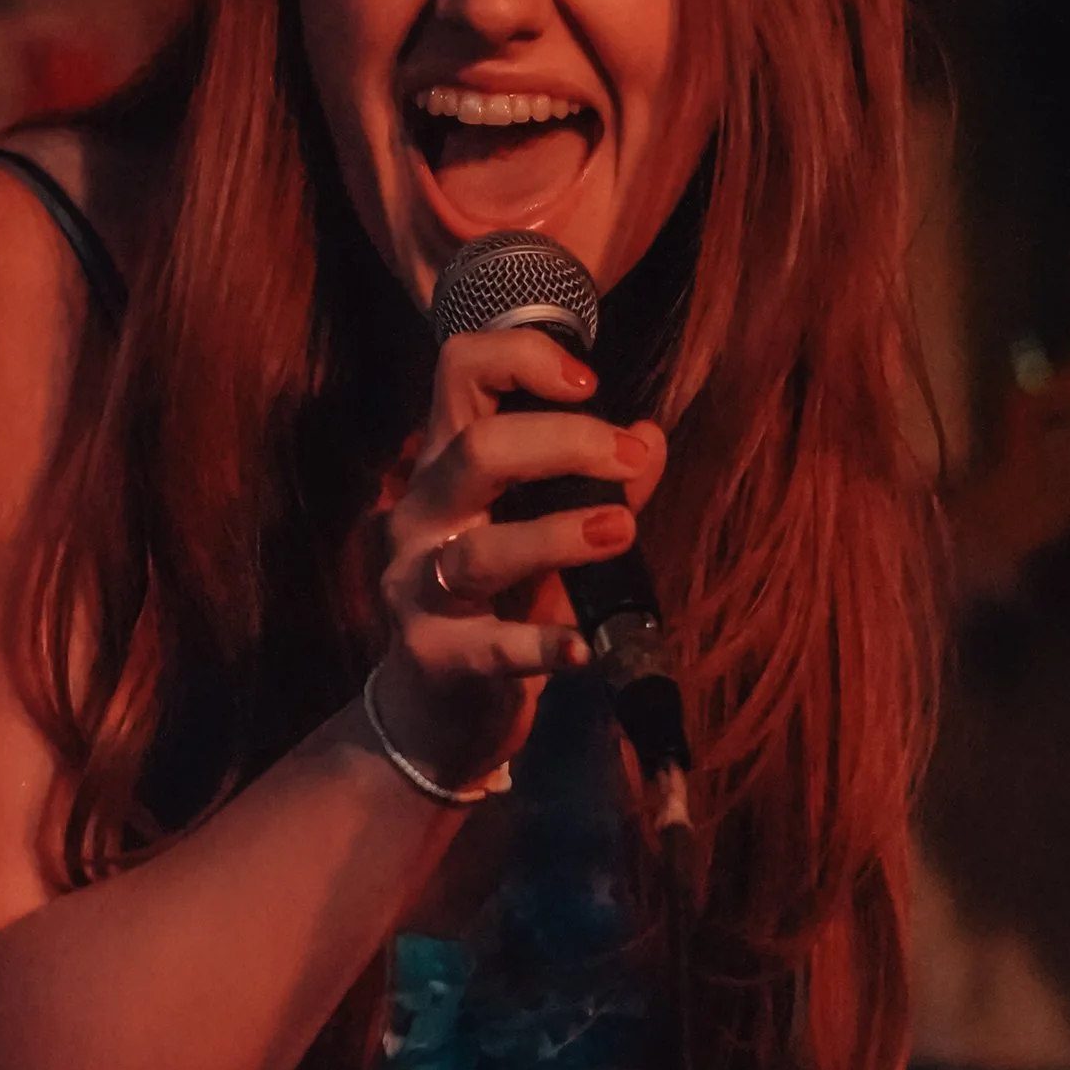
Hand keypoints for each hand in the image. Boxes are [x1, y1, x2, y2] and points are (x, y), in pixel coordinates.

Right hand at [371, 323, 665, 792]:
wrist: (435, 712)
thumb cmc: (498, 604)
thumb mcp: (548, 535)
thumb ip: (602, 486)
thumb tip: (652, 437)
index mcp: (446, 466)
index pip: (459, 371)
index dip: (521, 357)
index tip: (589, 383)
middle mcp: (421, 515)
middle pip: (477, 450)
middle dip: (563, 442)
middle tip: (631, 458)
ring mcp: (418, 587)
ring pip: (480, 550)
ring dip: (555, 535)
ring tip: (621, 529)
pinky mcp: (433, 657)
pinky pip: (489, 646)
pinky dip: (541, 646)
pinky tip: (583, 647)